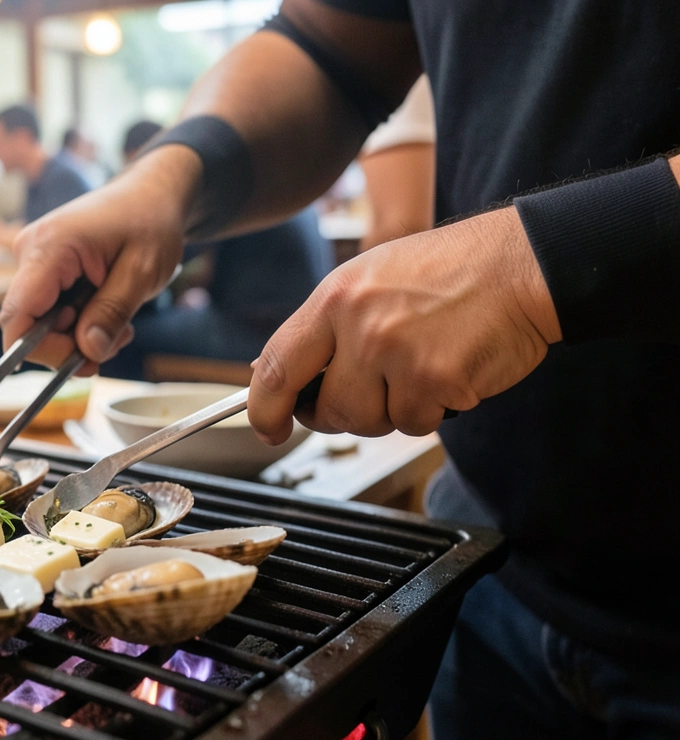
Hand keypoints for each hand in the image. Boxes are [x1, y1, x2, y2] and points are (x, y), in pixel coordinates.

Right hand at [0, 146, 199, 373]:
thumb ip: (113, 311)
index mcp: (49, 247)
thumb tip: (88, 351)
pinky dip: (78, 322)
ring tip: (120, 322)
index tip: (83, 360)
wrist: (151, 194)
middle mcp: (30, 252)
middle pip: (28, 325)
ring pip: (41, 323)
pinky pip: (50, 311)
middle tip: (115, 341)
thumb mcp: (143, 270)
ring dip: (79, 335)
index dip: (40, 351)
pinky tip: (107, 310)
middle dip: (69, 346)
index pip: (17, 316)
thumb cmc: (150, 220)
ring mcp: (34, 260)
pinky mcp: (44, 269)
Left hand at [247, 206, 562, 443]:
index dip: (264, 408)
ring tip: (420, 365)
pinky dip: (433, 408)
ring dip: (395, 409)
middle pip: (326, 409)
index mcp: (335, 297)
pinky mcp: (436, 379)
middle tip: (374, 391)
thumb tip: (274, 370)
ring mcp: (397, 354)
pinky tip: (449, 369)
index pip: (277, 365)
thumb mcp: (370, 278)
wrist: (522, 263)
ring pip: (373, 421)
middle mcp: (359, 325)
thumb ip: (324, 326)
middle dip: (344, 414)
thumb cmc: (449, 271)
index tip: (268, 427)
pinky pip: (417, 422)